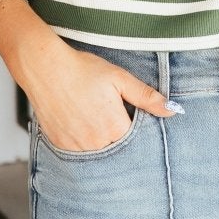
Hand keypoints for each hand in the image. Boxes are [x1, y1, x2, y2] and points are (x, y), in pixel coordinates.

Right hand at [26, 40, 178, 154]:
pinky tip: (79, 121)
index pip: (136, 139)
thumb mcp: (120, 78)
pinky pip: (78, 151)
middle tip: (106, 113)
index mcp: (115, 127)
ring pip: (97, 151)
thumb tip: (173, 110)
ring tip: (92, 116)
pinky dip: (82, 141)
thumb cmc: (83, 69)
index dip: (134, 127)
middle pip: (117, 147)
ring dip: (100, 140)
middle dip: (118, 135)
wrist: (45, 67)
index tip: (127, 115)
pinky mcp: (60, 144)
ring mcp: (76, 146)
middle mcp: (97, 142)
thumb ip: (146, 97)